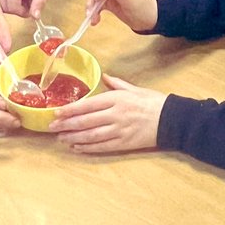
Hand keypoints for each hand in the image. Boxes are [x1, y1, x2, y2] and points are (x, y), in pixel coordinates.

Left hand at [49, 74, 165, 151]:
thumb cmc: (154, 102)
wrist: (172, 120)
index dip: (71, 109)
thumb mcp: (135, 88)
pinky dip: (88, 148)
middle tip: (52, 128)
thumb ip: (117, 83)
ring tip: (61, 139)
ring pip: (92, 135)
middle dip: (67, 125)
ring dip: (74, 137)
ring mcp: (119, 130)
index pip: (88, 104)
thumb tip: (104, 76)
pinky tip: (77, 147)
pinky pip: (102, 146)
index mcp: (117, 99)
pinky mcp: (124, 143)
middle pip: (86, 121)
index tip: (56, 112)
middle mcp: (116, 114)